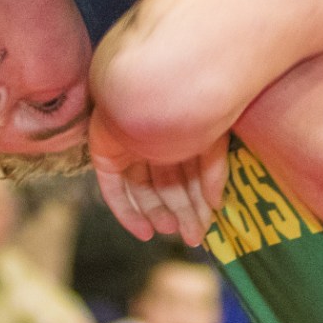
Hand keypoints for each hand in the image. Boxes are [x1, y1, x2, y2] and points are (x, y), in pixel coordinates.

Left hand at [88, 108, 228, 245]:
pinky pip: (114, 190)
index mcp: (178, 131)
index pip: (188, 173)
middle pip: (167, 184)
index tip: (208, 226)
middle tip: (194, 238)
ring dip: (158, 213)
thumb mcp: (210, 139)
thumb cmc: (186, 103)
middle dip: (182, 212)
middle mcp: (152, 140)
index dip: (198, 202)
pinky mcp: (106, 154)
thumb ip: (213, 171)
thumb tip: (216, 205)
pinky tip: (145, 232)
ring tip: (173, 231)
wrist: (149, 84)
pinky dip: (128, 213)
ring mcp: (127, 147)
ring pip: (143, 190)